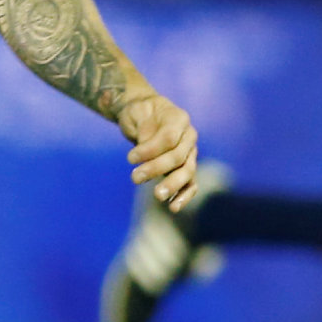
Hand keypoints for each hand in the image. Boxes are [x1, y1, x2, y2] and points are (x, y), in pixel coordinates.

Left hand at [118, 90, 198, 206]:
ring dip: (172, 185)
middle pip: (178, 156)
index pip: (169, 137)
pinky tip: (173, 207)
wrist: (146, 114)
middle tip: (135, 178)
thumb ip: (144, 134)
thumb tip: (145, 155)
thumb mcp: (137, 115)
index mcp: (179, 118)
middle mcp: (189, 136)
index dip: (150, 150)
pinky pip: (190, 183)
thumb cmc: (140, 113)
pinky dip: (184, 196)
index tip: (130, 158)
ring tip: (157, 196)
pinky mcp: (186, 167)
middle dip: (157, 169)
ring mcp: (190, 152)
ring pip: (187, 171)